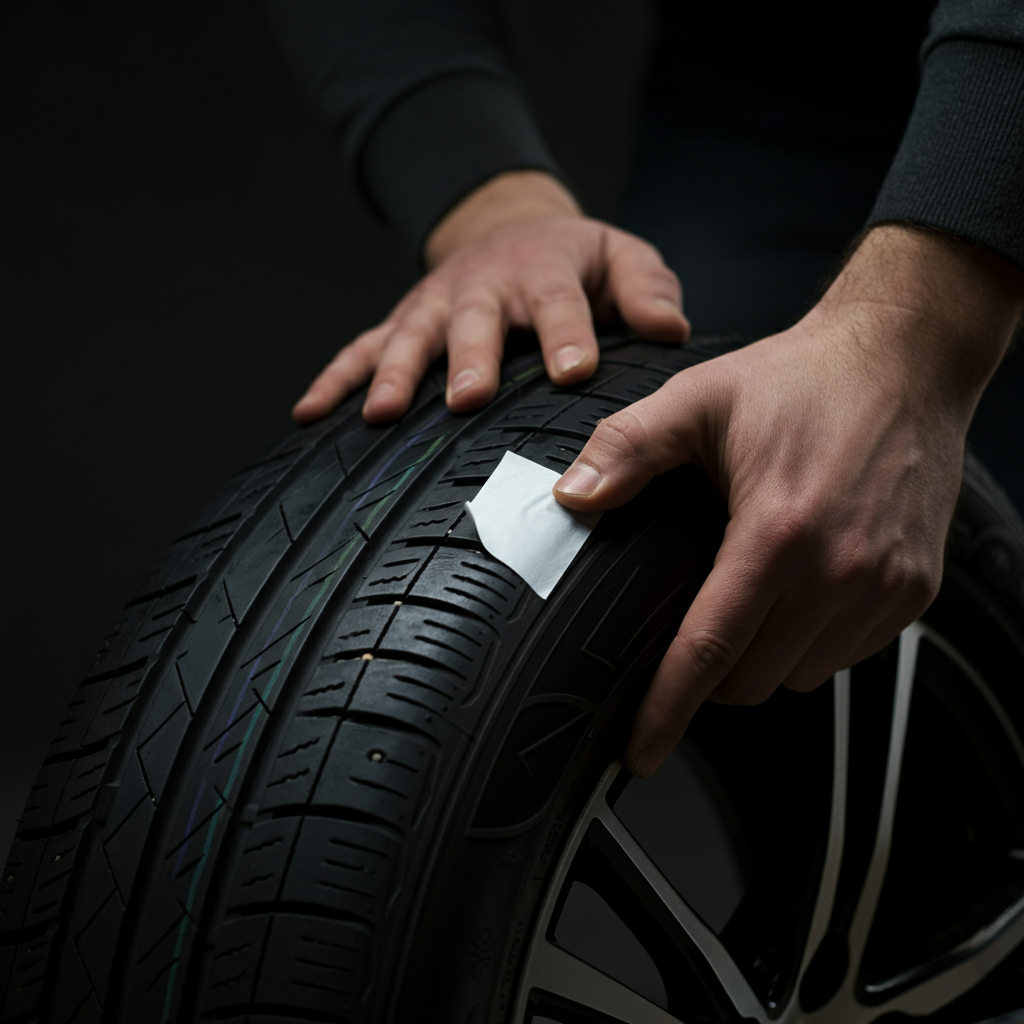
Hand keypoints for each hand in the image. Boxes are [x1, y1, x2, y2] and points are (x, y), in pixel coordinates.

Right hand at [292, 171, 687, 423]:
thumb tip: (669, 332)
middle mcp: (483, 288)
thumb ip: (647, 290)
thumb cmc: (574, 262)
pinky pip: (362, 349)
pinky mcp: (402, 324)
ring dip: (395, 375)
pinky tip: (308, 414)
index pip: (560, 303)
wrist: (511, 229)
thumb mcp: (622, 258)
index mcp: (543, 273)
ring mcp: (435, 306)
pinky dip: (334, 380)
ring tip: (381, 415)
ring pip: (409, 337)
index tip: (573, 374)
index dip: (567, 336)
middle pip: (474, 321)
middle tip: (466, 399)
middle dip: (468, 359)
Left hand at [553, 225, 1023, 777]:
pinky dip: (814, 643)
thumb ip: (628, 449)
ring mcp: (885, 585)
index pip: (709, 649)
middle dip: (711, 672)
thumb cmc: (805, 378)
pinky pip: (849, 654)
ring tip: (750, 599)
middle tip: (694, 626)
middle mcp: (840, 569)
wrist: (905, 359)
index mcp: (778, 531)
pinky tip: (799, 593)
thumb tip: (574, 496)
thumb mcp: (699, 400)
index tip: (639, 750)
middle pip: (752, 678)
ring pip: (802, 675)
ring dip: (764, 658)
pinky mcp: (917, 589)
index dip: (667, 709)